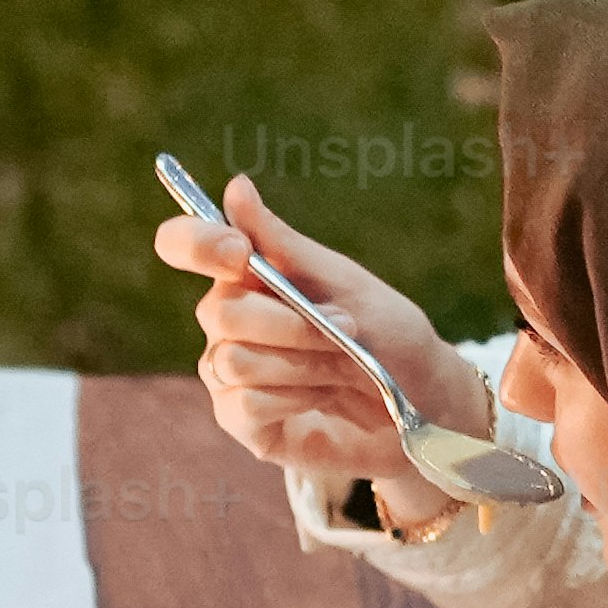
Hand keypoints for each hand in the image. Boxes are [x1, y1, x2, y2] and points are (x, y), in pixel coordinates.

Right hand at [158, 171, 497, 482]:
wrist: (423, 405)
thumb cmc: (388, 335)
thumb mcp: (345, 283)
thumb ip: (283, 243)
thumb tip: (236, 187)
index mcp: (247, 276)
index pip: (184, 244)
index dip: (196, 242)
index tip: (239, 251)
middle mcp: (228, 322)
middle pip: (219, 312)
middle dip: (289, 322)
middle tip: (345, 327)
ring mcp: (229, 373)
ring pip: (234, 360)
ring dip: (301, 362)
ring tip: (343, 366)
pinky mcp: (241, 421)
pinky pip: (246, 402)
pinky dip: (293, 397)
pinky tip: (320, 398)